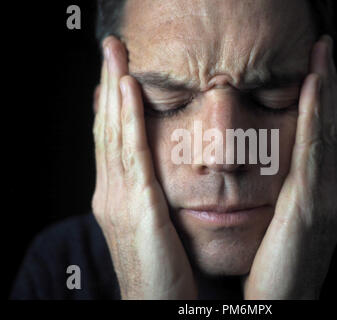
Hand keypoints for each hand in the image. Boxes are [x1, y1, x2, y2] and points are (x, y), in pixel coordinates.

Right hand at [91, 36, 195, 298]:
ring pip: (114, 133)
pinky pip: (132, 153)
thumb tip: (154, 178)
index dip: (110, 107)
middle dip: (107, 86)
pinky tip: (126, 91)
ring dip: (113, 91)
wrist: (155, 306)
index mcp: (116, 198)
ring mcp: (120, 198)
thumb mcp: (151, 227)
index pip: (111, 143)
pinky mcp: (137, 205)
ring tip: (114, 55)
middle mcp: (111, 193)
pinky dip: (126, 119)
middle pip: (107, 130)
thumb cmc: (160, 271)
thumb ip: (148, 200)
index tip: (113, 76)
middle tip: (109, 51)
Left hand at [243, 35, 336, 298]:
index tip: (318, 70)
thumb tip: (281, 171)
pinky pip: (314, 150)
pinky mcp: (313, 206)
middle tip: (324, 50)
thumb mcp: (284, 224)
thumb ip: (288, 195)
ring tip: (322, 57)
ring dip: (325, 91)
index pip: (325, 138)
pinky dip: (316, 116)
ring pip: (327, 132)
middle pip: (332, 128)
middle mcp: (333, 192)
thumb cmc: (278, 268)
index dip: (325, 101)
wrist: (285, 305)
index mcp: (323, 195)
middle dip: (330, 86)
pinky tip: (314, 88)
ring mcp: (328, 198)